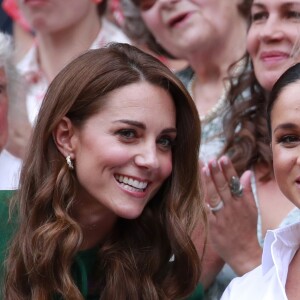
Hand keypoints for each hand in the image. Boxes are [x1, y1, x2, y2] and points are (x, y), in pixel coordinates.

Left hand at [201, 156, 261, 274]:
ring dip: (209, 182)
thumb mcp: (253, 209)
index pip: (234, 183)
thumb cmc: (247, 229)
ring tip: (204, 169)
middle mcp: (233, 208)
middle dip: (217, 172)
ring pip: (214, 196)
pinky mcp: (213, 226)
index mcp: (242, 203)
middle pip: (223, 187)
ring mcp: (222, 217)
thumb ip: (248, 191)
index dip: (228, 170)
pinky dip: (203, 201)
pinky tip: (197, 190)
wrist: (245, 253)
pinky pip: (207, 211)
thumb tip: (247, 173)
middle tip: (211, 159)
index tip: (223, 158)